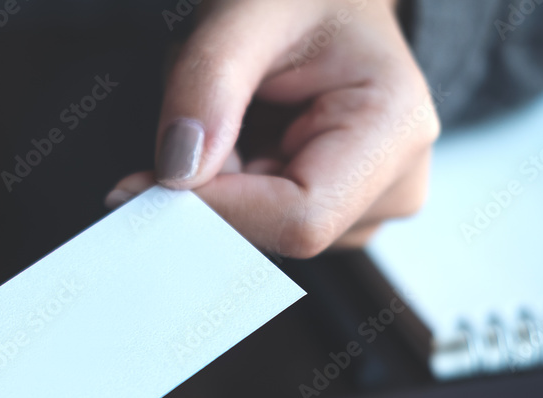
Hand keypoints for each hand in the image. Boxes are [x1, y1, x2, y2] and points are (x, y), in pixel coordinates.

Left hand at [106, 0, 439, 256]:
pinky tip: (247, 133)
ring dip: (218, 178)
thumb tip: (178, 170)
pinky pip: (259, 222)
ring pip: (257, 230)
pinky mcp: (336, 214)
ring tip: (236, 110)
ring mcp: (366, 207)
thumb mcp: (249, 11)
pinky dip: (231, 183)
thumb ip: (208, 84)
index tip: (147, 184)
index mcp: (395, 130)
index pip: (298, 219)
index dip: (216, 210)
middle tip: (191, 120)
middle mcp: (393, 183)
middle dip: (211, 184)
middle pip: (273, 231)